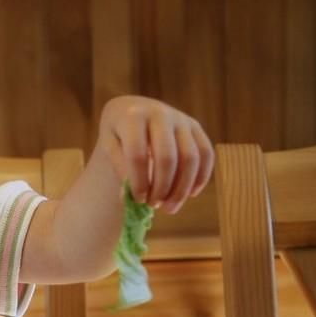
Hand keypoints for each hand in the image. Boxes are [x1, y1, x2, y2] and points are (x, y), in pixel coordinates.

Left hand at [96, 96, 213, 214]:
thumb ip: (119, 167)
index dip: (139, 181)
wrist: (133, 109)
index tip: (138, 199)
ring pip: (190, 158)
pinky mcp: (195, 126)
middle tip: (154, 205)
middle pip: (167, 158)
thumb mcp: (109, 144)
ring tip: (169, 207)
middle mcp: (160, 114)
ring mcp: (181, 119)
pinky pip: (206, 153)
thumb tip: (128, 196)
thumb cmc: (119, 132)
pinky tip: (190, 194)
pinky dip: (201, 177)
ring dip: (182, 188)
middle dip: (162, 187)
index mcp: (133, 117)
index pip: (137, 154)